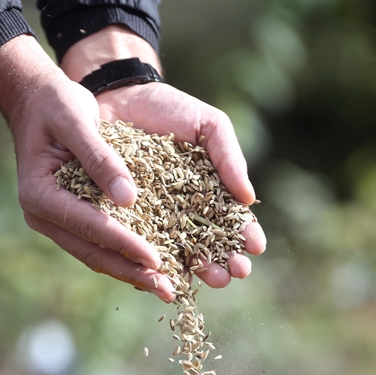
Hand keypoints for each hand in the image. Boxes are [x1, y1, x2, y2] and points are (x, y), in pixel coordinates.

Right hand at [0, 35, 176, 301]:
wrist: (35, 99)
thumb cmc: (55, 103)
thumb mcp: (77, 120)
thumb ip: (101, 159)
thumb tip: (129, 200)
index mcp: (39, 194)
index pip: (89, 225)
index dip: (125, 244)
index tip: (157, 258)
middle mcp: (42, 215)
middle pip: (91, 251)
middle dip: (131, 270)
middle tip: (168, 290)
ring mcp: (54, 220)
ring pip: (94, 254)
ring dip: (130, 271)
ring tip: (165, 287)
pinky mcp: (68, 217)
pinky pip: (97, 242)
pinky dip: (124, 255)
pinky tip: (152, 265)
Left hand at [62, 26, 265, 287]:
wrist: (120, 97)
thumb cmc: (170, 110)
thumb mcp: (208, 126)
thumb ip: (229, 158)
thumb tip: (249, 197)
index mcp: (209, 193)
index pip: (231, 221)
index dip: (245, 236)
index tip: (255, 247)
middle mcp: (182, 213)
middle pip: (206, 246)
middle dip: (222, 262)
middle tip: (232, 273)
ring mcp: (152, 218)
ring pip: (174, 253)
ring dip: (193, 269)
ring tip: (207, 277)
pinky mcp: (121, 219)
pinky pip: (135, 245)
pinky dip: (149, 261)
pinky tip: (163, 273)